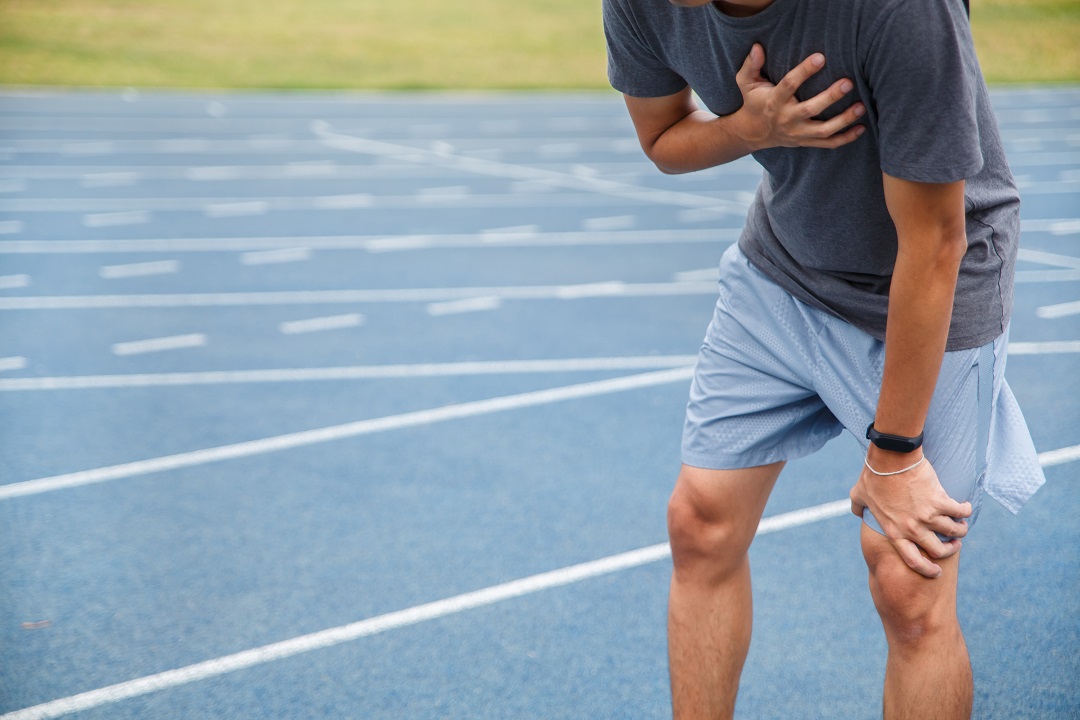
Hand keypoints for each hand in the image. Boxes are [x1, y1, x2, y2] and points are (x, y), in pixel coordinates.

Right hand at [733, 43, 865, 151]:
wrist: (752, 133)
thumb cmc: (753, 102)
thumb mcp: (746, 83)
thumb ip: (751, 65)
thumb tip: (757, 47)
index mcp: (774, 101)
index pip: (789, 85)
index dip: (804, 71)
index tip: (820, 57)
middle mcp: (787, 118)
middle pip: (810, 109)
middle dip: (830, 97)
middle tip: (848, 83)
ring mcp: (797, 133)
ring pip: (823, 130)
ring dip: (843, 120)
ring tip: (861, 106)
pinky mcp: (805, 141)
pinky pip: (828, 144)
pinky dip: (845, 138)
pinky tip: (861, 128)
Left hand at [849, 453, 971, 578]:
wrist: (890, 459)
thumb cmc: (873, 475)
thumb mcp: (859, 496)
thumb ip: (858, 508)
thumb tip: (857, 512)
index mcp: (894, 532)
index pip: (913, 561)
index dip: (927, 570)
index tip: (936, 571)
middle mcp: (913, 529)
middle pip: (939, 550)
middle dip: (950, 549)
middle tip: (954, 543)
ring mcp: (927, 516)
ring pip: (954, 531)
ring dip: (961, 529)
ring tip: (961, 524)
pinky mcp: (940, 501)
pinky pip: (960, 512)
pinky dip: (965, 510)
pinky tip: (965, 507)